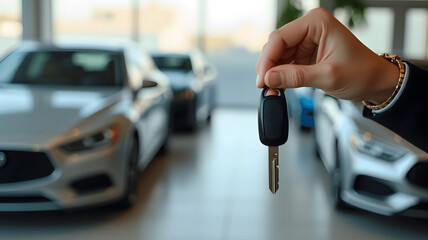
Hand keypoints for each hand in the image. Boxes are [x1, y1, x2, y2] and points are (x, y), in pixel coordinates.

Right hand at [256, 8, 398, 103]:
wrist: (376, 82)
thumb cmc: (362, 73)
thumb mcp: (328, 76)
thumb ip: (296, 77)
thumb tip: (269, 79)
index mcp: (317, 22)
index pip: (280, 37)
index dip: (268, 59)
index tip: (262, 79)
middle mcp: (309, 27)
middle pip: (276, 45)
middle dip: (269, 67)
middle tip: (265, 87)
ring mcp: (306, 40)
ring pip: (278, 55)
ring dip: (273, 72)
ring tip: (272, 89)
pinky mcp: (305, 53)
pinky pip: (285, 63)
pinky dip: (280, 75)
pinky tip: (279, 86)